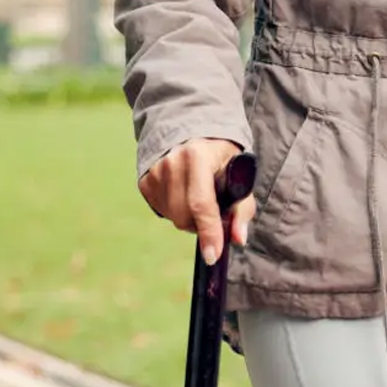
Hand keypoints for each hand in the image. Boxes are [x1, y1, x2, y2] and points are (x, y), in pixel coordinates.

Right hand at [140, 138, 255, 265]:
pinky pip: (162, 211)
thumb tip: (238, 239)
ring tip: (199, 197)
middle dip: (201, 225)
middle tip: (214, 211)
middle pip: (184, 216)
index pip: (202, 203)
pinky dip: (176, 211)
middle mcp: (172, 162)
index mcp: (198, 156)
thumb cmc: (222, 157)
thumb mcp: (239, 174)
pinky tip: (184, 193)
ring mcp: (155, 172)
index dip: (209, 232)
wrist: (192, 132)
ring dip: (189, 218)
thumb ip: (242, 207)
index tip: (214, 255)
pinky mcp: (145, 181)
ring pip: (172, 217)